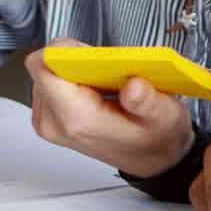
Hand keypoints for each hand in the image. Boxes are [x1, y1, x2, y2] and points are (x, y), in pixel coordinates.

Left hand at [25, 40, 195, 175]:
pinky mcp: (48, 119)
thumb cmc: (156, 138)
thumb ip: (148, 102)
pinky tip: (95, 87)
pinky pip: (49, 82)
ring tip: (103, 81)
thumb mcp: (165, 117)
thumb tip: (133, 86)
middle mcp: (56, 123)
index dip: (67, 51)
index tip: (92, 55)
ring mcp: (48, 122)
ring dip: (73, 68)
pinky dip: (71, 78)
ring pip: (46, 72)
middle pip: (45, 66)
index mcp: (79, 120)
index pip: (45, 66)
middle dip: (74, 59)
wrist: (151, 160)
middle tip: (106, 70)